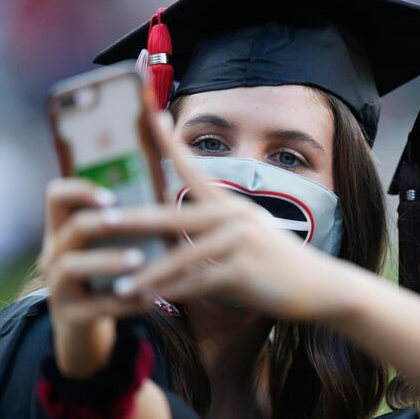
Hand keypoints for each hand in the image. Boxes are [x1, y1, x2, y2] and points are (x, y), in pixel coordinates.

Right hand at [41, 178, 152, 377]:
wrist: (85, 330)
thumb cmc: (107, 279)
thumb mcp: (111, 250)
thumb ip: (133, 229)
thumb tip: (172, 204)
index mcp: (65, 231)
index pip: (57, 196)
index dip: (80, 190)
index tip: (112, 195)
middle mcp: (54, 255)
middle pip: (71, 228)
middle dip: (101, 222)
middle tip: (128, 220)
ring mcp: (57, 287)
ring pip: (71, 266)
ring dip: (108, 260)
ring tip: (140, 259)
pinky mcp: (70, 316)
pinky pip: (94, 307)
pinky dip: (125, 302)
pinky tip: (151, 298)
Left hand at [120, 117, 359, 321]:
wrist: (322, 285)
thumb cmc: (281, 264)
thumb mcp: (250, 237)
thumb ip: (215, 233)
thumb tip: (179, 237)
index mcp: (231, 205)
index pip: (192, 168)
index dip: (168, 141)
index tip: (148, 113)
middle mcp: (233, 216)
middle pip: (172, 214)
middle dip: (132, 219)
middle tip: (97, 221)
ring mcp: (239, 242)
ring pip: (180, 256)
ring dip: (147, 274)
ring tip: (117, 286)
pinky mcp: (243, 270)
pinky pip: (196, 283)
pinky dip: (170, 296)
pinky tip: (150, 305)